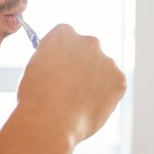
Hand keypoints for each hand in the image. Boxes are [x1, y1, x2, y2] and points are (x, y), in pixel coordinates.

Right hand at [16, 24, 125, 144]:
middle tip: (71, 86)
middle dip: (82, 64)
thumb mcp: (35, 67)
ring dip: (95, 80)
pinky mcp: (119, 80)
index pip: (66, 36)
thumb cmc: (35, 97)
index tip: (59, 66)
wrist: (50, 120)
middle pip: (88, 49)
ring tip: (79, 102)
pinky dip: (105, 97)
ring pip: (103, 69)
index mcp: (63, 34)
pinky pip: (113, 87)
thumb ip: (51, 60)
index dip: (62, 53)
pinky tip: (89, 107)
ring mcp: (106, 60)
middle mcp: (88, 41)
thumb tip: (60, 67)